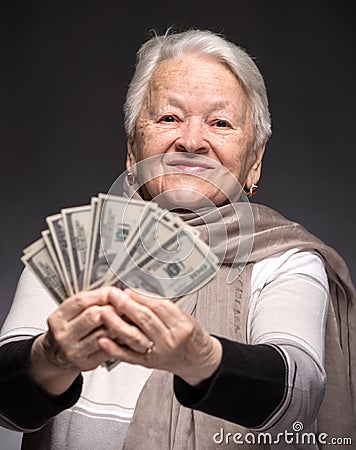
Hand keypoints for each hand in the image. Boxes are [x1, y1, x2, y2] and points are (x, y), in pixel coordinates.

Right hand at [30, 286, 151, 395]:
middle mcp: (63, 334)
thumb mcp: (70, 313)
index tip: (114, 291)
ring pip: (102, 332)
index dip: (101, 294)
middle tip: (124, 305)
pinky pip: (107, 348)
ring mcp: (73, 350)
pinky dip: (118, 338)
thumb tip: (114, 292)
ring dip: (118, 323)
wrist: (56, 355)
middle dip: (112, 308)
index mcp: (58, 318)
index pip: (81, 301)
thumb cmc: (69, 329)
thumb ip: (90, 302)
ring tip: (126, 317)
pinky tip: (122, 332)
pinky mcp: (85, 362)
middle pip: (92, 316)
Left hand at [98, 288, 222, 385]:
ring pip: (135, 336)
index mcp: (181, 325)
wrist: (196, 358)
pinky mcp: (148, 363)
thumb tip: (138, 293)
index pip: (159, 307)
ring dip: (117, 324)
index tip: (128, 290)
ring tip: (105, 312)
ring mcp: (158, 353)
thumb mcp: (184, 315)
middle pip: (145, 320)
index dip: (141, 297)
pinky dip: (114, 348)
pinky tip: (103, 340)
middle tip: (113, 295)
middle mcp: (170, 340)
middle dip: (126, 305)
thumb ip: (162, 306)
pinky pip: (128, 356)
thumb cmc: (189, 335)